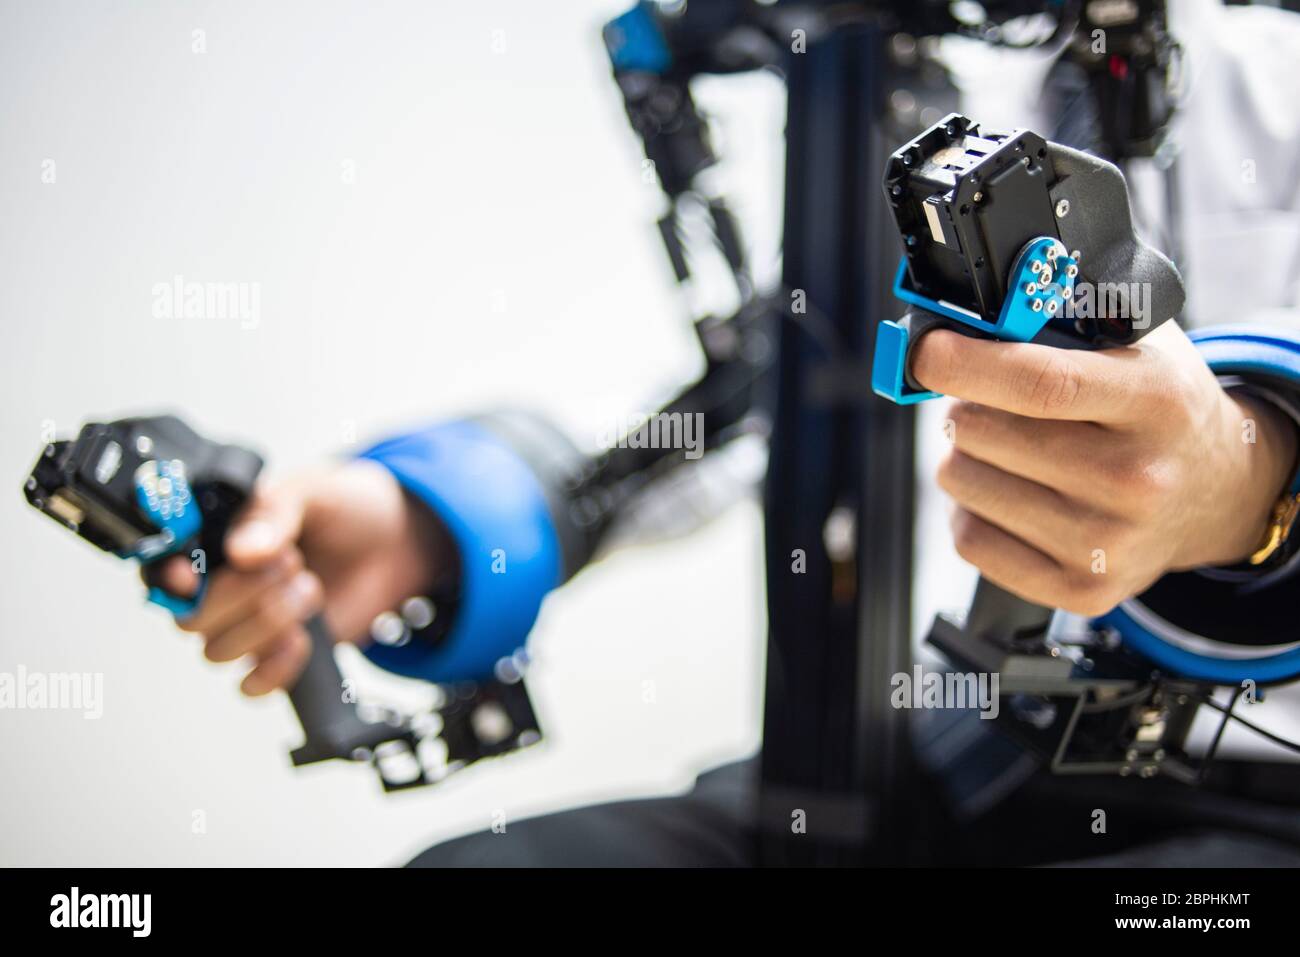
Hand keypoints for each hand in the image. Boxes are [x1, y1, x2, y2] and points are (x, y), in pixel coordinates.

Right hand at [154, 459, 450, 694]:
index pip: (159, 567)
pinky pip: (251, 685)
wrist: (394, 542)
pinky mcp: (276, 654)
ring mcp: (244, 624)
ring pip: (217, 651)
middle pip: (188, 617)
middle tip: (291, 561)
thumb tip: (242, 551)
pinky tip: (302, 638)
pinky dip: (275, 668)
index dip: (166, 577)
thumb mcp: (310, 491)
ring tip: (310, 585)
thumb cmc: (342, 509)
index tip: (189, 577)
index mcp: (212, 537)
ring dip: (266, 621)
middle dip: (240, 593)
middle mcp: (217, 586)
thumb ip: (274, 512)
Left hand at [912, 322, 1297, 615]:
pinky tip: (1011, 493)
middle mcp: (1136, 478)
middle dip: (965, 404)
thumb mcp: (1136, 343)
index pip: (1040, 383)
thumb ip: (1060, 321)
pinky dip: (972, 510)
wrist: (1216, 491)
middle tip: (991, 401)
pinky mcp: (1080, 591)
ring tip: (1009, 448)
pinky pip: (969, 538)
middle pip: (981, 431)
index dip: (965, 364)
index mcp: (1154, 400)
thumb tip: (965, 322)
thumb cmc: (1157, 405)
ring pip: (961, 480)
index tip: (926, 350)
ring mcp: (1108, 543)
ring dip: (965, 455)